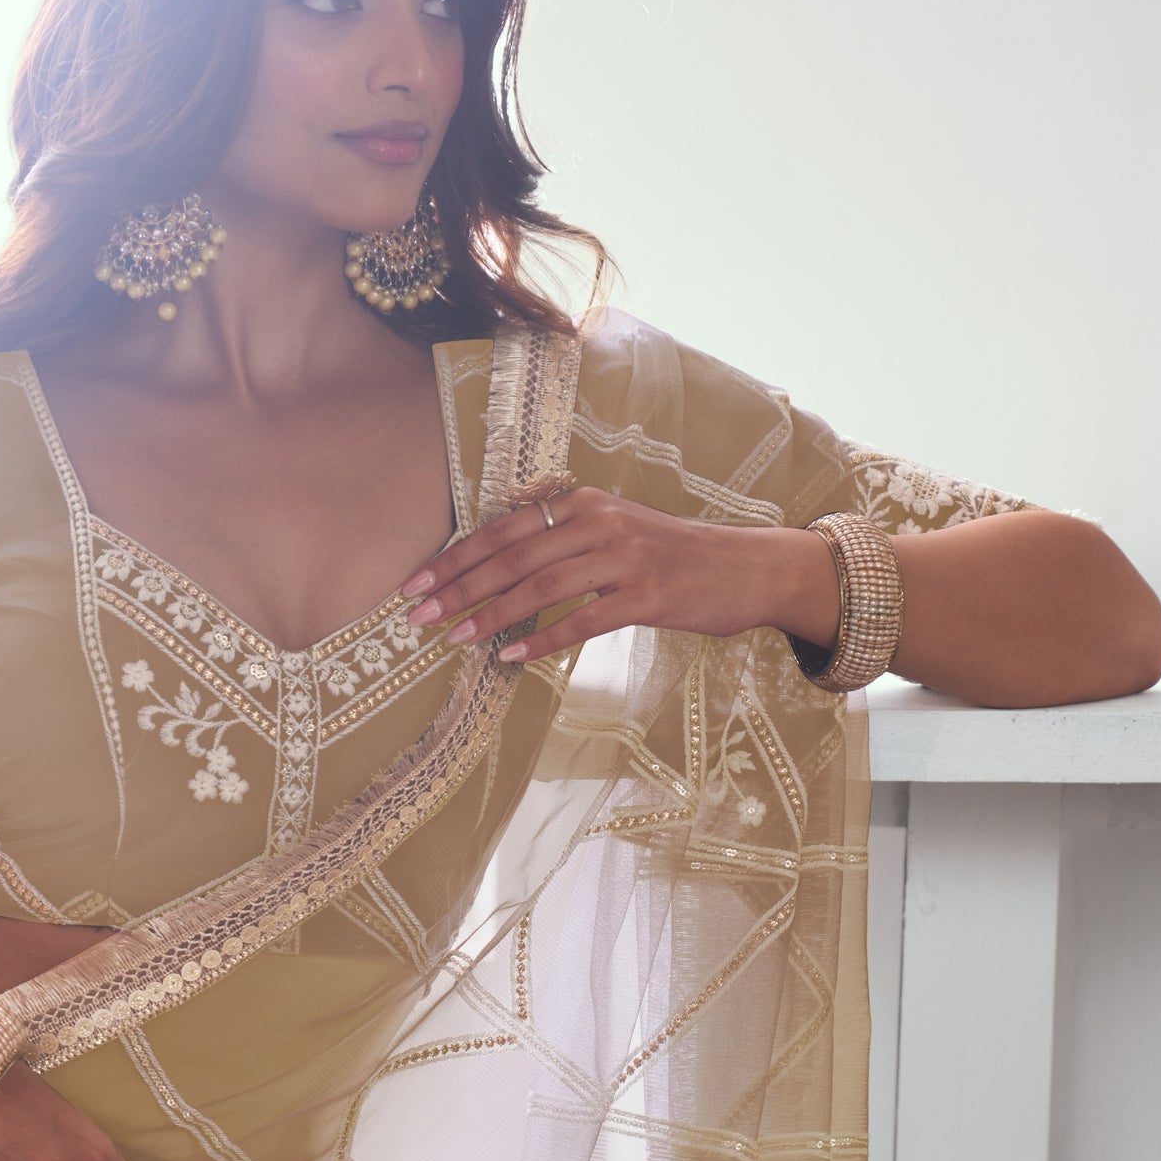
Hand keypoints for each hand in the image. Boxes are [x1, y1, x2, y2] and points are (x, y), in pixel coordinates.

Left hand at [401, 489, 841, 667]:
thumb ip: (561, 543)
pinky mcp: (647, 597)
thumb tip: (496, 570)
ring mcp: (625, 559)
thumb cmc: (670, 557)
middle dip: (459, 587)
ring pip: (542, 587)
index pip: (503, 529)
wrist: (745, 569)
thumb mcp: (612, 533)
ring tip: (455, 638)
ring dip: (492, 615)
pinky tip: (511, 658)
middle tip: (417, 616)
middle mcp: (600, 523)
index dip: (455, 556)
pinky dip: (543, 640)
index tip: (414, 583)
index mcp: (584, 503)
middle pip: (513, 557)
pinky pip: (583, 620)